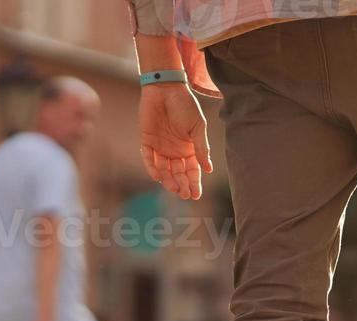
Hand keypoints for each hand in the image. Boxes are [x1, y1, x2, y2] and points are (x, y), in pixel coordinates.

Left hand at [140, 83, 212, 200]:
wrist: (165, 88)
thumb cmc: (185, 105)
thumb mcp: (198, 127)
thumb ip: (201, 148)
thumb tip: (209, 169)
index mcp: (189, 148)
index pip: (192, 171)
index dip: (194, 183)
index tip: (196, 195)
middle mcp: (175, 151)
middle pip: (178, 173)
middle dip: (182, 184)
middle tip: (184, 194)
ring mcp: (160, 147)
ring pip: (164, 169)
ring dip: (168, 179)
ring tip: (173, 188)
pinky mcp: (147, 140)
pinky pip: (148, 158)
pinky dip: (152, 168)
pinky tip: (157, 177)